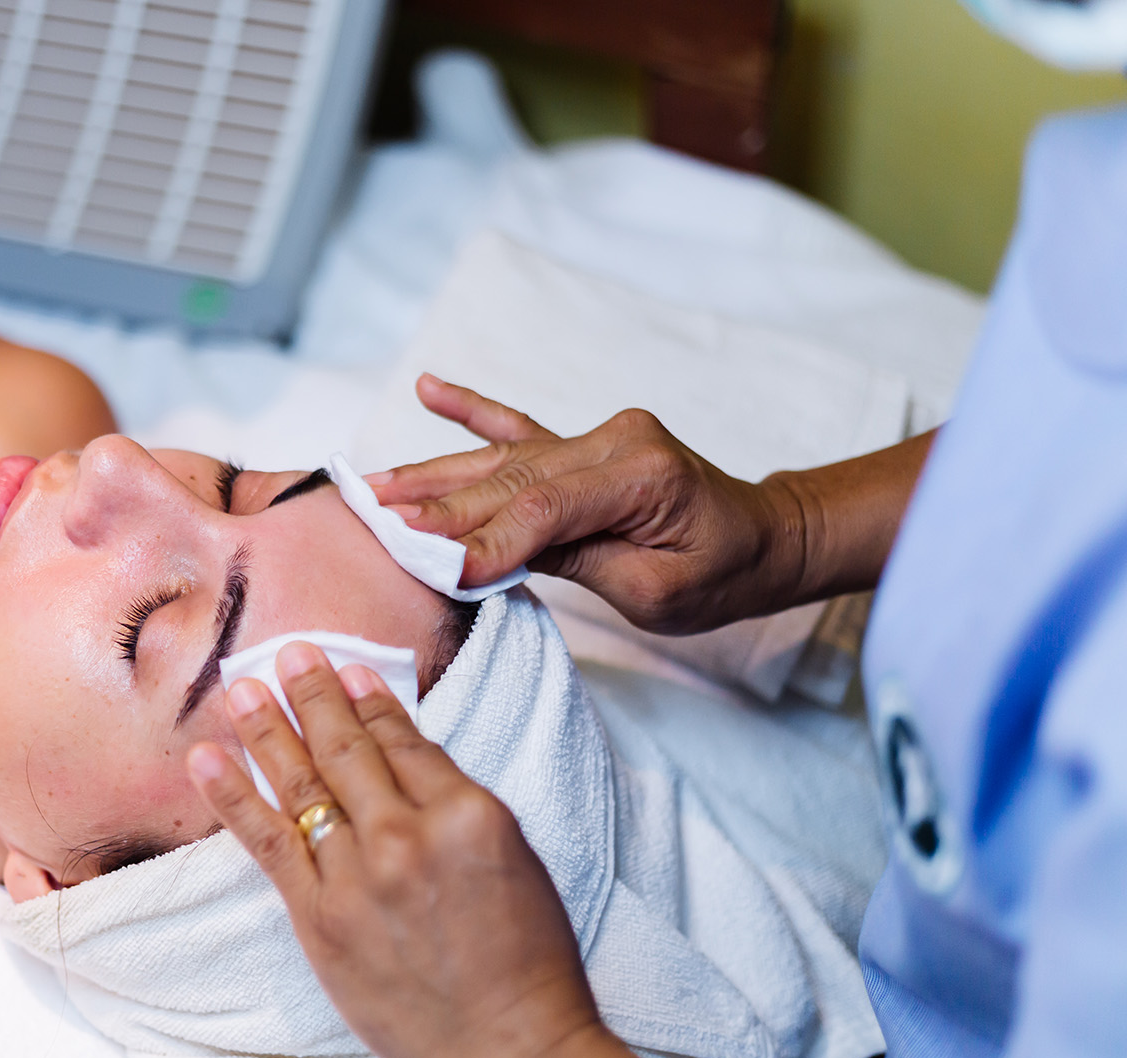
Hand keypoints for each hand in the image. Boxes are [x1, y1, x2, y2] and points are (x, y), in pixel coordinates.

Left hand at [186, 642, 597, 1057]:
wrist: (509, 1048)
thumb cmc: (528, 961)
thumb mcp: (514, 860)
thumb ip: (459, 806)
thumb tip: (407, 756)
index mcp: (468, 814)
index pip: (406, 741)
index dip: (370, 702)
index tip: (347, 670)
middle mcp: (408, 835)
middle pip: (349, 751)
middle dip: (314, 696)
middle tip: (286, 654)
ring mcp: (359, 877)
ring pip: (303, 786)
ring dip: (267, 730)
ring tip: (239, 688)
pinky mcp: (320, 918)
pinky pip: (268, 844)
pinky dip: (234, 797)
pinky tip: (207, 761)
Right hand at [369, 375, 802, 633]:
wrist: (762, 539)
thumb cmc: (719, 574)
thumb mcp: (657, 591)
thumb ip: (576, 563)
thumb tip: (490, 556)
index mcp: (642, 474)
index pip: (543, 509)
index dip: (484, 539)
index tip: (432, 565)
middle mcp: (614, 441)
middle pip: (509, 480)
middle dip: (438, 507)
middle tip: (374, 524)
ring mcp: (595, 436)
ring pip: (500, 459)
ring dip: (433, 473)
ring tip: (373, 485)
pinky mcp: (581, 444)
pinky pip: (517, 426)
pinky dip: (471, 411)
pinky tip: (430, 389)